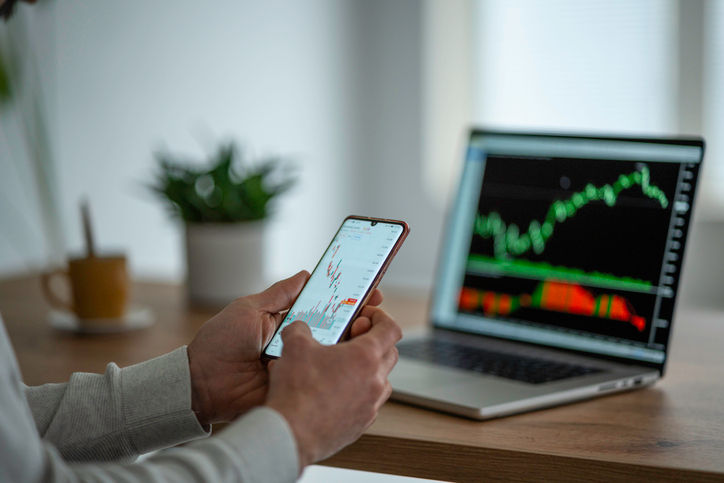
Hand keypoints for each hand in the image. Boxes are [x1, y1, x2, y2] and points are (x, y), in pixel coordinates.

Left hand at [187, 271, 383, 425]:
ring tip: (365, 330)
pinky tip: (352, 359)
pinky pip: (323, 379)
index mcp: (288, 323)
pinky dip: (339, 370)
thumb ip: (280, 293)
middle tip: (373, 313)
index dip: (348, 300)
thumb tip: (307, 274)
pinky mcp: (298, 388)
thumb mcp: (250, 309)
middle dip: (359, 320)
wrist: (201, 383)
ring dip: (353, 342)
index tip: (370, 292)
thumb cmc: (220, 343)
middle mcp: (299, 344)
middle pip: (337, 330)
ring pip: (335, 354)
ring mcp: (300, 367)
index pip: (326, 308)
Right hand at [265, 306, 401, 468]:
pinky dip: (358, 393)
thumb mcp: (294, 346)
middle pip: (390, 353)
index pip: (391, 328)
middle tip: (351, 339)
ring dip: (368, 370)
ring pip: (382, 380)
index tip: (366, 316)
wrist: (290, 434)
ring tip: (341, 367)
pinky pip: (369, 402)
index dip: (380, 317)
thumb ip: (301, 328)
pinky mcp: (362, 424)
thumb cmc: (297, 391)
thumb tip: (300, 327)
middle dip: (374, 341)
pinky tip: (335, 392)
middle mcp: (375, 381)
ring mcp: (371, 405)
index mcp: (366, 356)